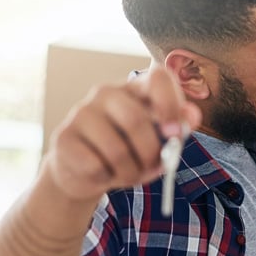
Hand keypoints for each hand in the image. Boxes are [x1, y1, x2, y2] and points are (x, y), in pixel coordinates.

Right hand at [44, 66, 201, 202]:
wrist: (85, 172)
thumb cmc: (128, 152)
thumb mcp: (157, 142)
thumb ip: (176, 129)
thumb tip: (192, 116)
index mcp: (135, 89)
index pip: (157, 76)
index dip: (171, 102)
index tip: (176, 133)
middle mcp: (106, 93)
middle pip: (136, 120)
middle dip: (150, 154)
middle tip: (154, 168)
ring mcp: (81, 113)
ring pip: (117, 151)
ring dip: (130, 173)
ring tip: (129, 174)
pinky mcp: (63, 137)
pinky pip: (95, 166)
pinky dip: (107, 179)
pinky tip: (103, 174)